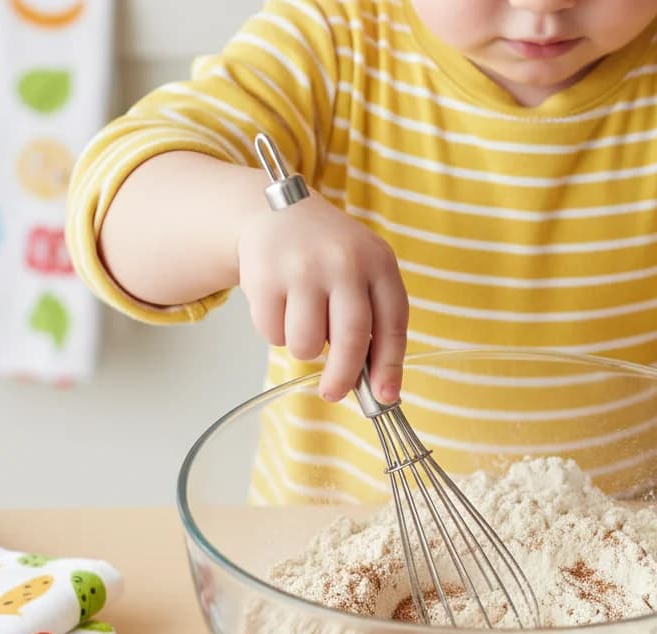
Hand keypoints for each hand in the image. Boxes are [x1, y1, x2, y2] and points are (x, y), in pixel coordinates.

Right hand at [237, 194, 408, 402]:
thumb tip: (377, 387)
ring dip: (304, 349)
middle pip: (350, 340)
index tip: (386, 397)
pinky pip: (273, 333)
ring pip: (307, 344)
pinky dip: (276, 333)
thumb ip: (374, 321)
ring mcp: (302, 268)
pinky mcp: (264, 276)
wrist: (277, 212)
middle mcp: (344, 262)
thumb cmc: (329, 256)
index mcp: (378, 263)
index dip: (390, 367)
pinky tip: (281, 305)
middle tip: (333, 394)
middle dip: (343, 378)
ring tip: (304, 324)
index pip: (392, 325)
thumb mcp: (363, 273)